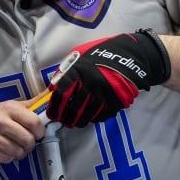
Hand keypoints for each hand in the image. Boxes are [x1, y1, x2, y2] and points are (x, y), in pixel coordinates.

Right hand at [0, 98, 44, 162]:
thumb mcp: (11, 107)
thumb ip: (33, 103)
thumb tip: (52, 92)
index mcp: (8, 108)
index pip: (34, 122)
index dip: (40, 131)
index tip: (37, 133)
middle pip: (27, 140)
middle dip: (29, 144)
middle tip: (24, 141)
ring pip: (18, 151)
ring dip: (18, 152)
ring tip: (12, 145)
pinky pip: (6, 158)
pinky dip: (7, 157)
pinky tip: (2, 150)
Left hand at [46, 29, 170, 127]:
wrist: (127, 57)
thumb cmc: (99, 56)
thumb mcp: (79, 57)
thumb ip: (66, 71)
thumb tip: (53, 87)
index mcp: (78, 70)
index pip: (62, 92)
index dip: (55, 106)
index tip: (52, 114)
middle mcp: (90, 83)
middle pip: (74, 106)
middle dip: (66, 117)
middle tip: (62, 121)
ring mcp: (103, 93)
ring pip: (87, 113)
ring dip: (78, 121)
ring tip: (73, 123)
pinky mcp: (115, 101)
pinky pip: (102, 114)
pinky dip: (94, 118)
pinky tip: (89, 118)